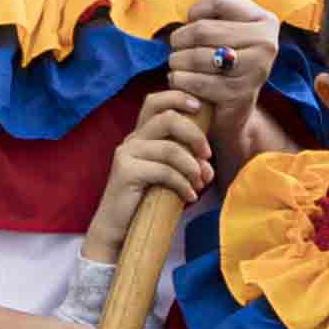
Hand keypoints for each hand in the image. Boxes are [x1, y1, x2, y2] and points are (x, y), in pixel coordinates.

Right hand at [100, 102, 215, 232]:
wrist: (120, 231)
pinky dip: (182, 184)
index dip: (177, 97)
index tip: (199, 106)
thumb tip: (208, 164)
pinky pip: (163, 171)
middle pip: (167, 118)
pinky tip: (189, 197)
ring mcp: (126, 154)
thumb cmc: (148, 202)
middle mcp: (132, 139)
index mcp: (142, 135)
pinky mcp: (126, 172)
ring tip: (200, 184)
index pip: (155, 101)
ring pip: (169, 148)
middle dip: (195, 134)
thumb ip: (189, 164)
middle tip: (207, 155)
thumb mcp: (171, 176)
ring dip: (192, 167)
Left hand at [166, 0, 280, 136]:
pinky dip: (180, 80)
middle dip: (179, 39)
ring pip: (198, 56)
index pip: (220, 1)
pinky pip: (198, 82)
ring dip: (177, 61)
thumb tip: (191, 17)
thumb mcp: (225, 24)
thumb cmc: (224, 57)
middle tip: (175, 48)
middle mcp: (267, 44)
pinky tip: (178, 79)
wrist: (235, 106)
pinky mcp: (241, 95)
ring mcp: (256, 71)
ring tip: (176, 63)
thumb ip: (212, 8)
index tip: (192, 23)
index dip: (196, 11)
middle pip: (203, 30)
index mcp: (266, 21)